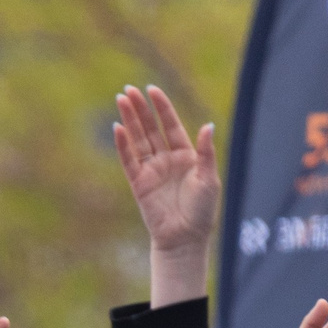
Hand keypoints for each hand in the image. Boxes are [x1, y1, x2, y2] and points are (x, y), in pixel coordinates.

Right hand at [113, 84, 218, 254]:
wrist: (185, 238)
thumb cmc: (202, 211)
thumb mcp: (209, 178)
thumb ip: (206, 152)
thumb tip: (207, 126)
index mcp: (185, 155)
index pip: (170, 125)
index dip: (162, 107)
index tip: (152, 90)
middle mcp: (166, 159)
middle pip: (150, 128)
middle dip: (140, 109)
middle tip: (129, 90)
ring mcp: (151, 171)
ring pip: (138, 140)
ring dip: (129, 120)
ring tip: (120, 100)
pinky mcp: (138, 184)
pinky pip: (129, 160)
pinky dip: (123, 144)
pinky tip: (118, 128)